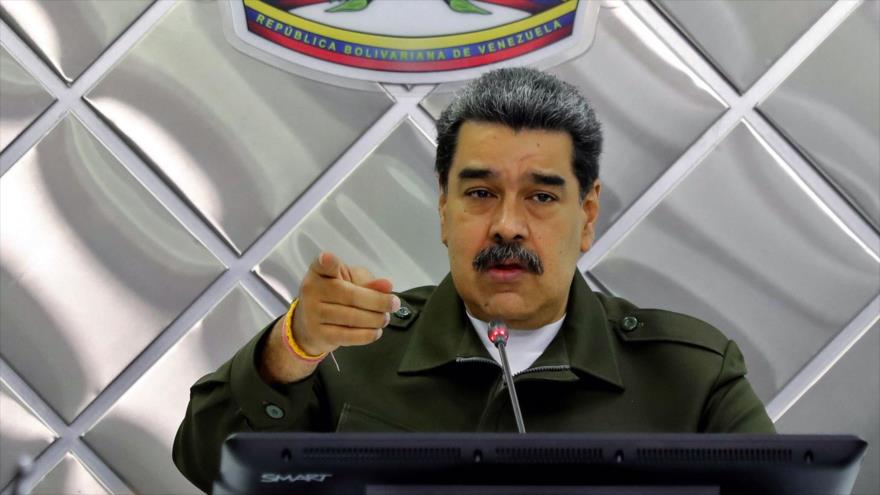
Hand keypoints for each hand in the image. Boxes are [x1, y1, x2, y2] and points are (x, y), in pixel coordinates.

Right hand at [260, 252, 397, 383]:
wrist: (309, 326)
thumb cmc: (335, 296)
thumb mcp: (350, 281)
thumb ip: (368, 282)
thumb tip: (387, 286)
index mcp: (319, 272)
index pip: (322, 265)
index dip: (326, 262)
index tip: (327, 258)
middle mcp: (312, 291)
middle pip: (351, 296)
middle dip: (378, 301)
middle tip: (394, 304)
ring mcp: (313, 314)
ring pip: (352, 318)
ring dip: (376, 319)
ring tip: (385, 318)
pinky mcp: (320, 335)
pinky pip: (348, 336)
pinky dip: (367, 335)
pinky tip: (376, 331)